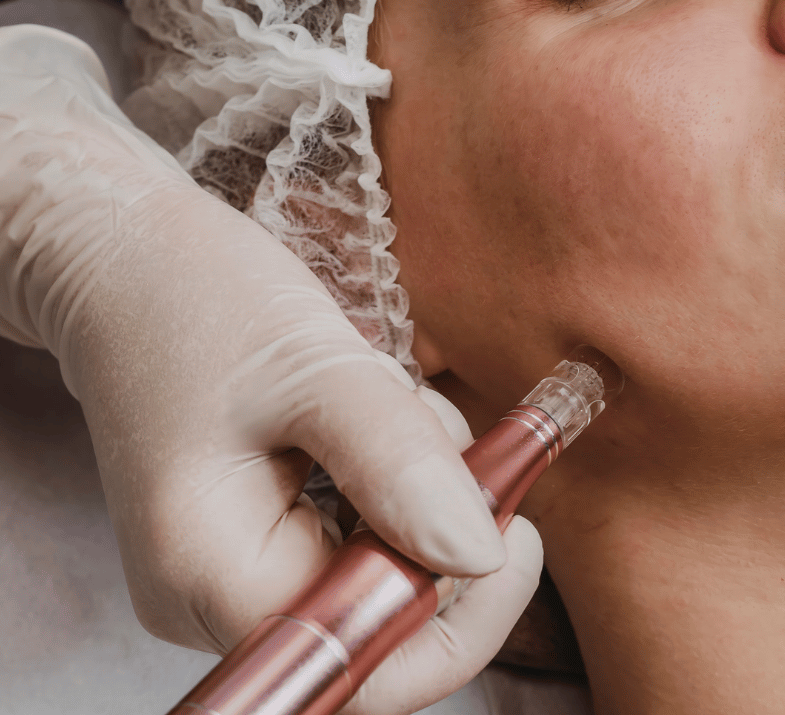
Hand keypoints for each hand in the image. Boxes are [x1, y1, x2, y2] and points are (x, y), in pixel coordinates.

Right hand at [0, 24, 542, 709]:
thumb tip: (480, 556)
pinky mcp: (251, 530)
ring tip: (397, 400)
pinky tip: (372, 408)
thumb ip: (398, 464)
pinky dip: (387, 479)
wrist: (128, 261)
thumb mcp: (315, 369)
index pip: (360, 663)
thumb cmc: (200, 297)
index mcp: (208, 576)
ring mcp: (227, 568)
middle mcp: (209, 597)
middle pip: (372, 625)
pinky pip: (348, 533)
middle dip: (442, 539)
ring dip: (417, 495)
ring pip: (370, 571)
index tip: (516, 530)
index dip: (460, 617)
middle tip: (469, 447)